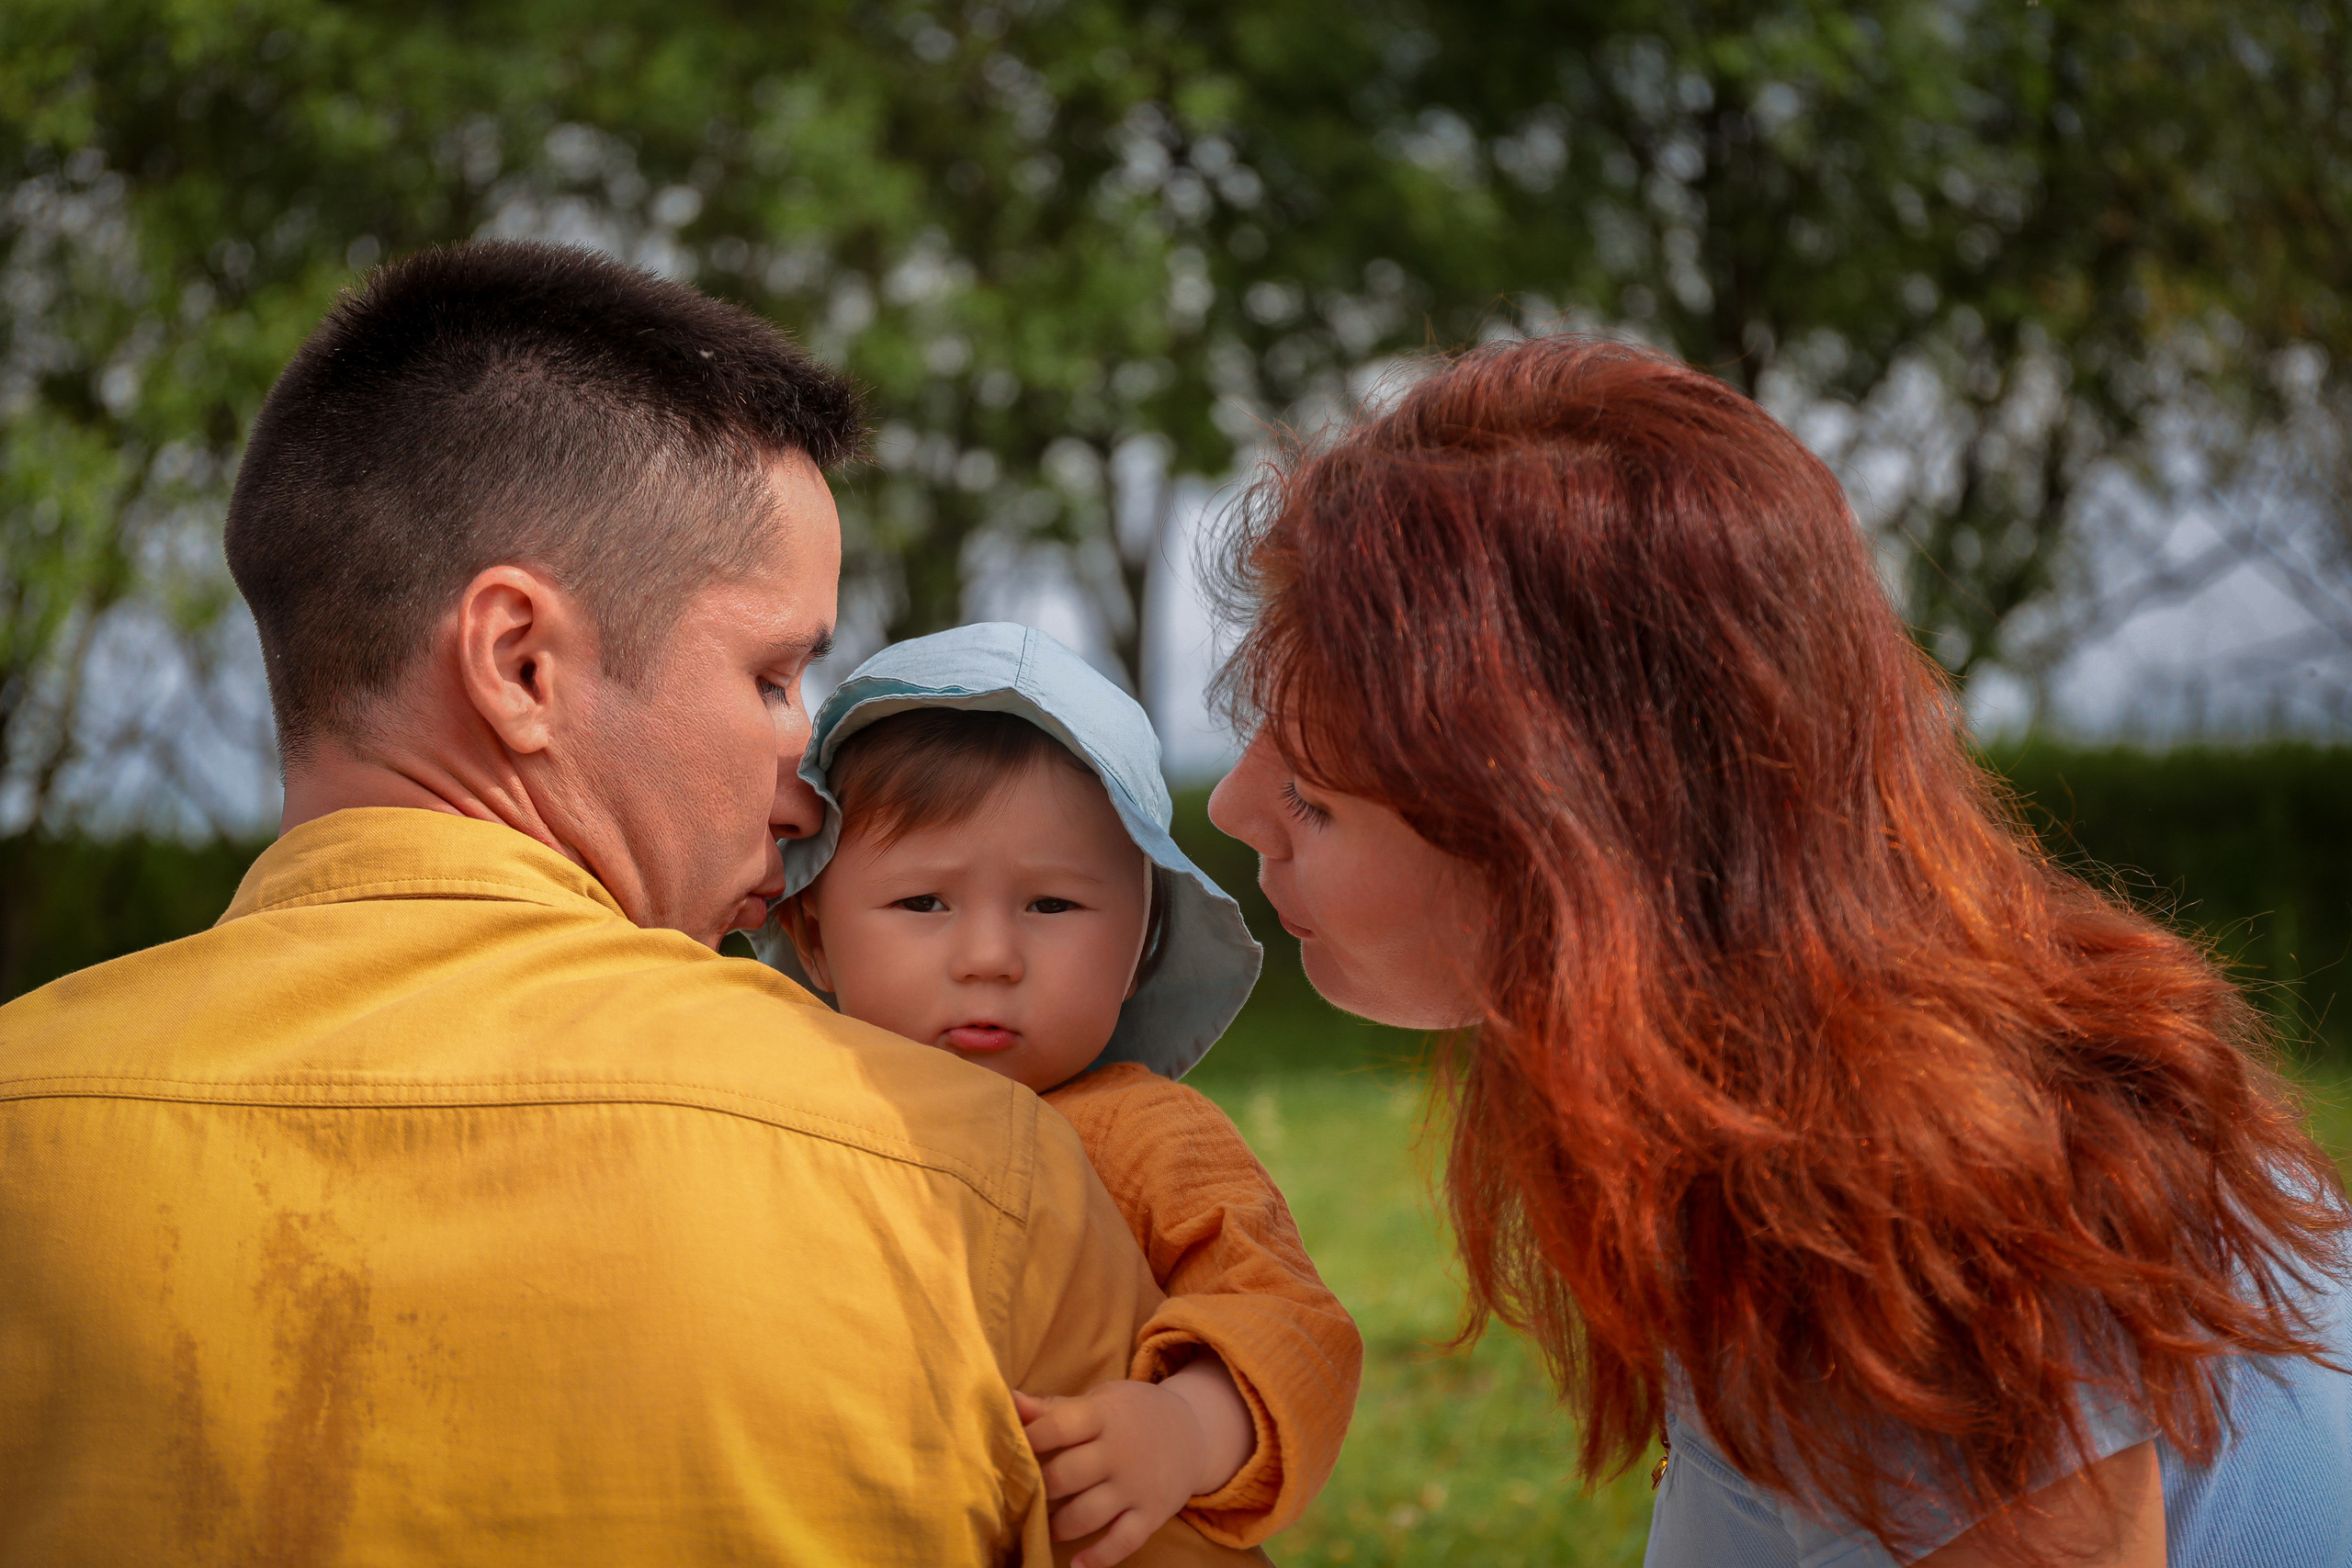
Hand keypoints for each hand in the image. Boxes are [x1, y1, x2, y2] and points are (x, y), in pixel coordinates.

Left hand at [1013, 1357, 1253, 1567]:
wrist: (1192, 1431)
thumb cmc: (1130, 1415)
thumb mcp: (1099, 1401)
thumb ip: (1054, 1408)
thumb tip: (1009, 1401)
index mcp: (1102, 1415)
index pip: (1057, 1427)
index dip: (1027, 1440)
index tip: (1008, 1452)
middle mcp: (1119, 1451)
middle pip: (1066, 1475)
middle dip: (1038, 1489)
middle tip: (1023, 1496)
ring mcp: (1136, 1485)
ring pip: (1087, 1514)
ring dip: (1058, 1525)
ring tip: (1045, 1524)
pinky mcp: (1152, 1514)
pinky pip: (1123, 1541)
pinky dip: (1098, 1557)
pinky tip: (1076, 1565)